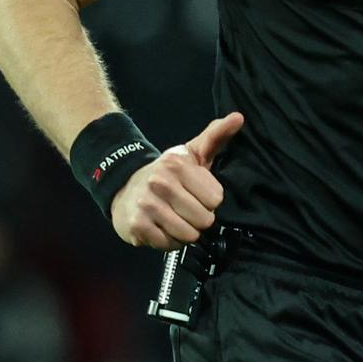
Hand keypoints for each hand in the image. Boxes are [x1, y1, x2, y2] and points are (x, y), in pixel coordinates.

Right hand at [110, 111, 244, 249]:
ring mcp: (147, 205)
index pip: (216, 199)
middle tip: (188, 210)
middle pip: (204, 219)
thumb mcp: (191, 152)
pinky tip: (163, 228)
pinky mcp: (137, 225)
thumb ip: (216, 135)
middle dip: (200, 218)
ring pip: (188, 234)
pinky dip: (170, 241)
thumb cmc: (166, 173)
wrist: (123, 185)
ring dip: (186, 232)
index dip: (210, 200)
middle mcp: (161, 183)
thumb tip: (238, 117)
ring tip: (177, 219)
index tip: (198, 194)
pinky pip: (169, 245)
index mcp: (177, 165)